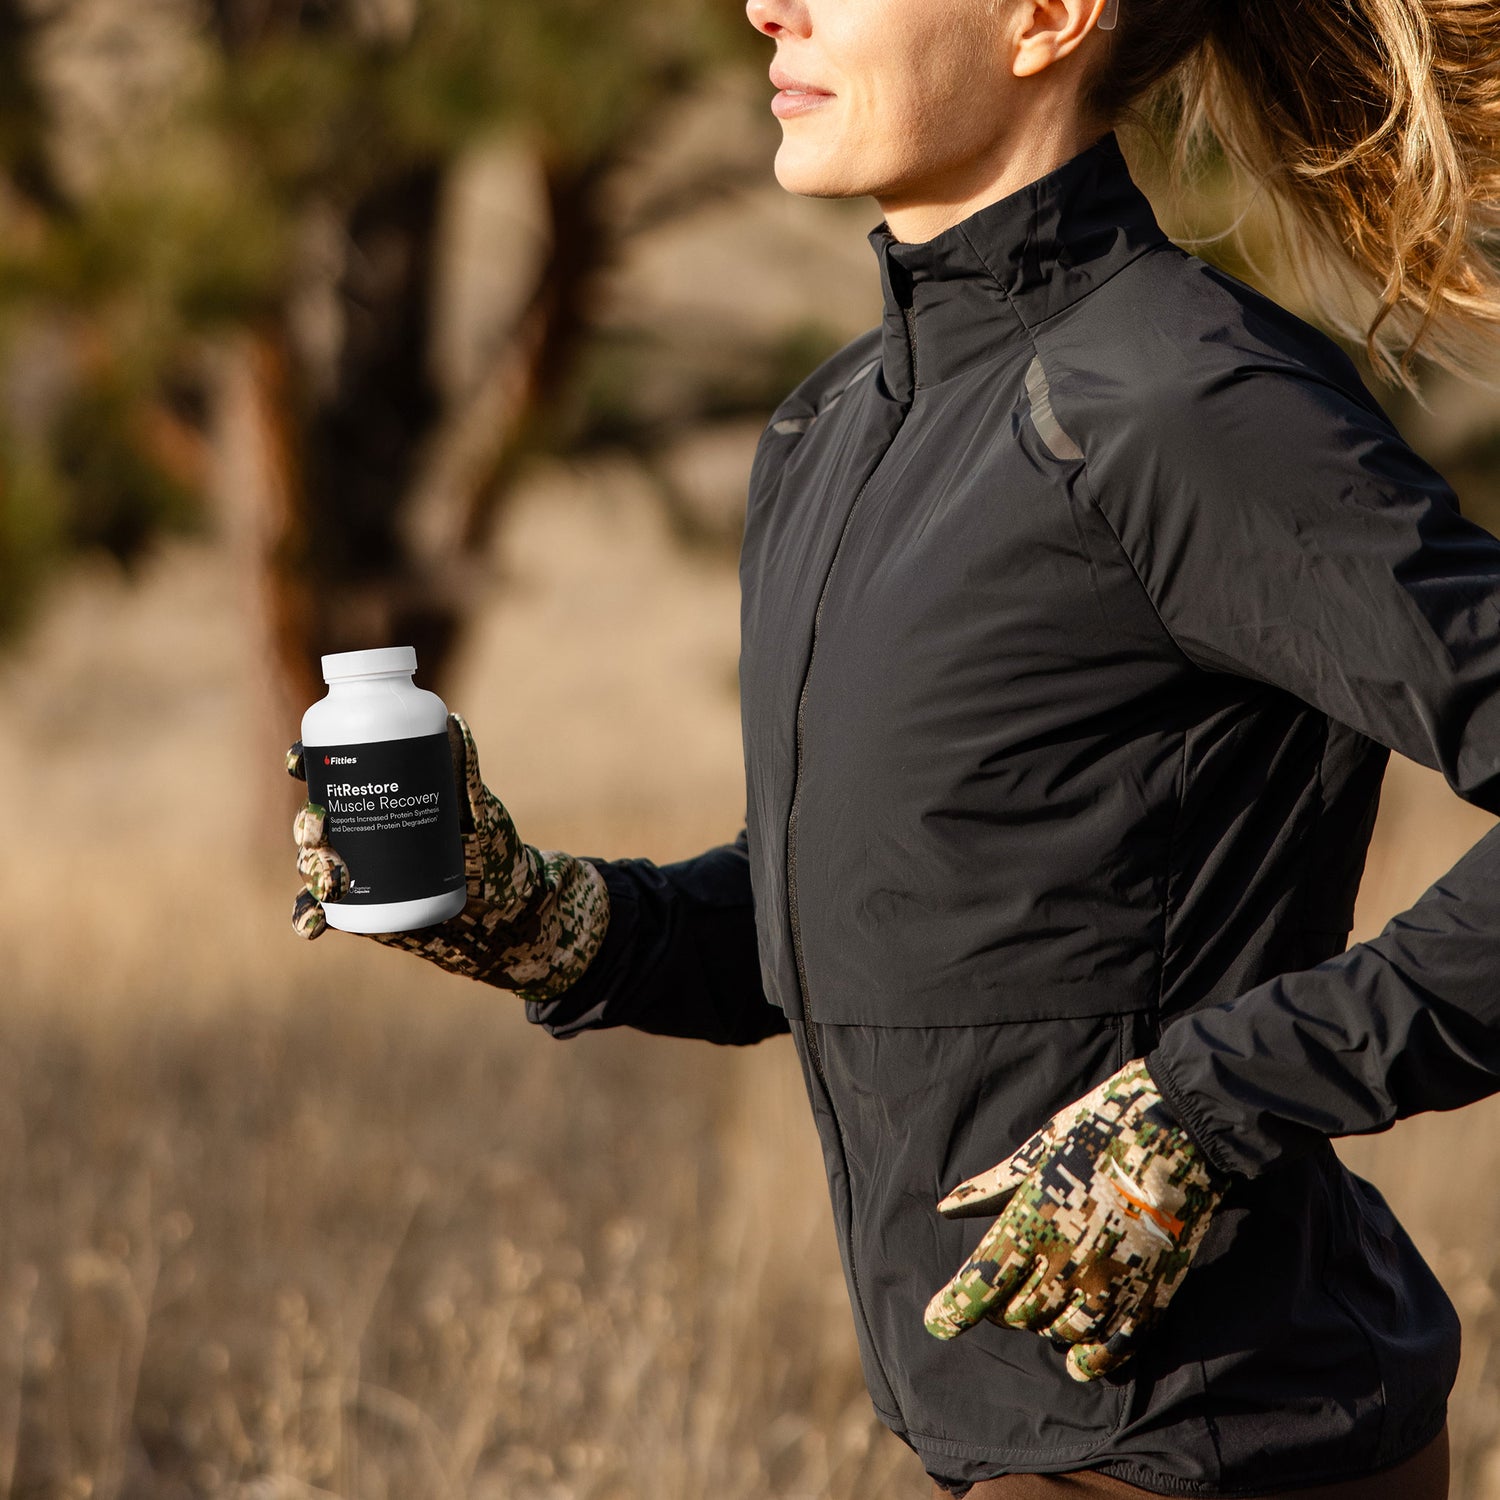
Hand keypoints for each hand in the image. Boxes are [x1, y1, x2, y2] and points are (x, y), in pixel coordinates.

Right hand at [287, 711, 609, 1000]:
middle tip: (321, 826)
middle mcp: (358, 828)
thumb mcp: (477, 805)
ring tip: (333, 877)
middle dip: (308, 822)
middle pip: (313, 818)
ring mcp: (353, 868)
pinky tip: (314, 923)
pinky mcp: (358, 908)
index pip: (331, 771)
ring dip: (310, 868)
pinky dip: (309, 919)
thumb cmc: (489, 843)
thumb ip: (465, 766)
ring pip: (311, 863)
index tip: (299, 761)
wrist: (504, 903)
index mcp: (376, 792)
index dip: (305, 762)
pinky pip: (320, 913)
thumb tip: (454, 722)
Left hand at [923, 1058, 1228, 1381]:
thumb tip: (947, 1206)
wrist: (1181, 1128)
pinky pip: (1112, 1348)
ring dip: (1045, 1326)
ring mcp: (1110, 1283)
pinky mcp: (1150, 1294)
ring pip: (1059, 1334)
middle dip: (1003, 1307)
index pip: (981, 1286)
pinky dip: (1091, 1359)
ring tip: (1046, 1307)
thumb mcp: (1040, 1149)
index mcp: (1031, 1221)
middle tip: (1004, 1291)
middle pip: (1017, 1315)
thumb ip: (993, 1187)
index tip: (937, 1322)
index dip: (954, 1310)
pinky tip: (1079, 1362)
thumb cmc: (1101, 1127)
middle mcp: (1065, 1262)